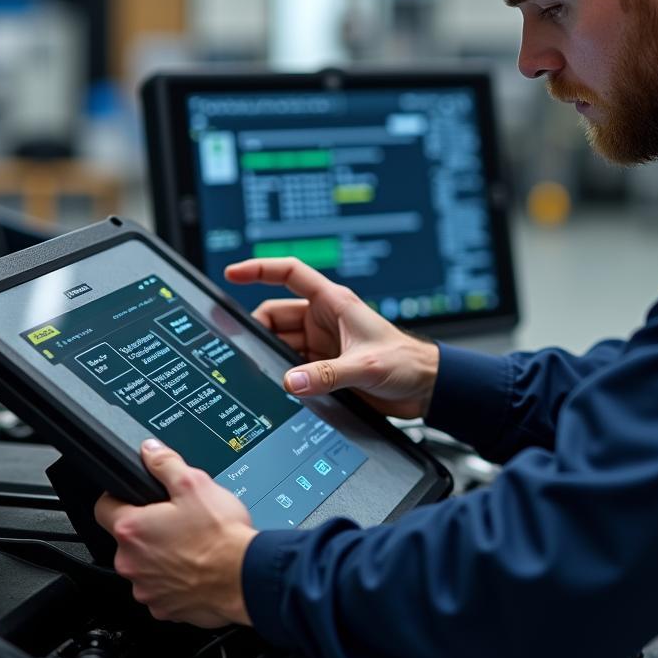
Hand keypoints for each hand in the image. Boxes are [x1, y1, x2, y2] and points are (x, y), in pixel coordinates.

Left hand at [95, 439, 257, 626]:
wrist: (245, 577)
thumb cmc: (220, 535)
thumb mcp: (194, 484)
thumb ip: (165, 463)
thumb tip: (149, 450)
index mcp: (133, 529)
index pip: (103, 507)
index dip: (118, 497)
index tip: (135, 497)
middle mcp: (131, 563)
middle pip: (128, 538)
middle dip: (149, 528)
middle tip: (178, 520)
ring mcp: (146, 589)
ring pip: (145, 565)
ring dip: (161, 555)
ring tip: (192, 544)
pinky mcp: (164, 609)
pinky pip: (162, 589)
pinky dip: (175, 579)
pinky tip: (197, 567)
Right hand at [225, 258, 439, 420]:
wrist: (425, 388)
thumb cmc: (407, 362)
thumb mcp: (366, 365)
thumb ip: (328, 375)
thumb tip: (290, 382)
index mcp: (334, 303)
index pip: (289, 273)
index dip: (259, 269)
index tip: (233, 273)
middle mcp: (324, 319)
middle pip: (276, 315)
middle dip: (259, 330)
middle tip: (245, 350)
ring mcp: (322, 344)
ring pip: (281, 343)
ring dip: (272, 357)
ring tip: (262, 373)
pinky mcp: (323, 367)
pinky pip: (293, 367)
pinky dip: (284, 375)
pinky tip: (280, 387)